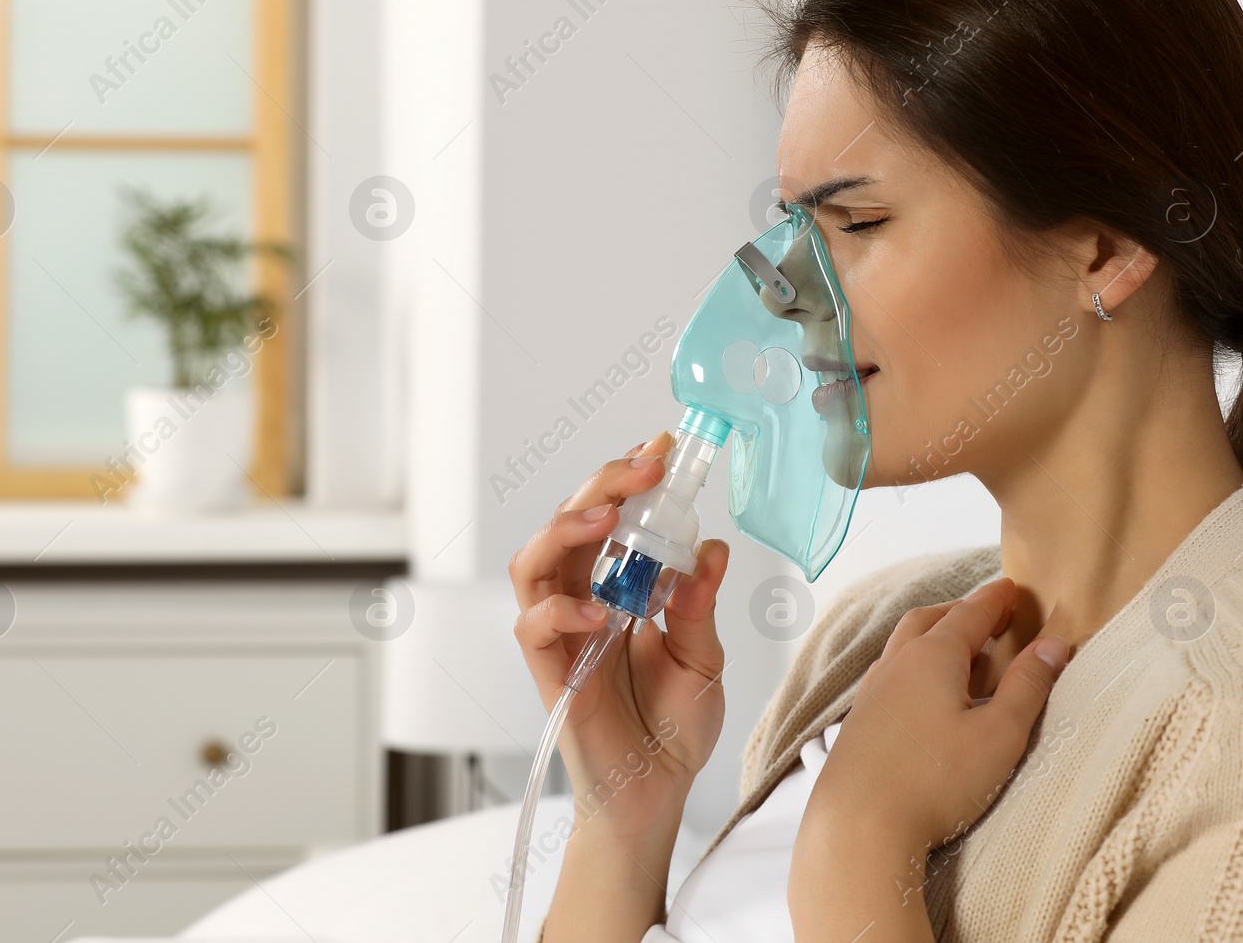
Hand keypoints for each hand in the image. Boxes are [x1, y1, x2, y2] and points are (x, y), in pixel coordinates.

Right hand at [508, 430, 729, 847]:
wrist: (655, 796)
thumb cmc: (673, 730)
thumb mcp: (705, 660)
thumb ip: (700, 607)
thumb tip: (710, 548)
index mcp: (618, 589)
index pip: (610, 518)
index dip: (628, 478)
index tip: (662, 447)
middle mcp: (582, 602)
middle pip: (568, 523)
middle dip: (603, 483)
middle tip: (646, 465)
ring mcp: (562, 635)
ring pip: (534, 561)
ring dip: (566, 529)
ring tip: (607, 515)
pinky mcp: (550, 672)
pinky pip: (532, 627)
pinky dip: (560, 609)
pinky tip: (601, 611)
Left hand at [791, 577, 1067, 929]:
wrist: (858, 824)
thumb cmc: (935, 780)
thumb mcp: (999, 734)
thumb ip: (1028, 686)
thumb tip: (1054, 644)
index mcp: (932, 656)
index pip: (969, 614)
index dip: (995, 600)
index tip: (1012, 587)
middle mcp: (895, 664)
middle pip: (929, 621)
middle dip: (961, 612)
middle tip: (990, 615)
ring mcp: (871, 692)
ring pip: (903, 647)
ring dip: (933, 637)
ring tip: (961, 651)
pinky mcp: (859, 722)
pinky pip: (889, 676)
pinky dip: (913, 667)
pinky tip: (923, 694)